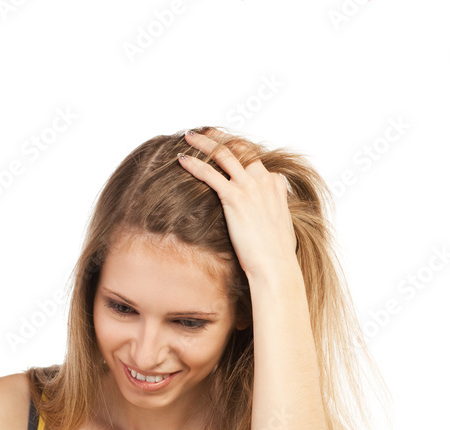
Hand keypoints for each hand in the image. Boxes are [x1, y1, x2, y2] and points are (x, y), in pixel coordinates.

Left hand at [177, 128, 297, 279]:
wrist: (275, 266)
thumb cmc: (276, 254)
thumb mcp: (279, 227)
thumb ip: (271, 212)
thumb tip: (266, 217)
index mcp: (275, 185)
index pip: (255, 161)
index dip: (238, 152)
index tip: (224, 148)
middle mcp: (264, 180)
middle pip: (240, 149)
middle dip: (221, 138)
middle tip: (205, 132)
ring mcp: (250, 187)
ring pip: (224, 154)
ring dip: (205, 142)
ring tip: (189, 136)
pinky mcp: (235, 198)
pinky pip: (210, 174)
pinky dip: (195, 164)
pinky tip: (182, 159)